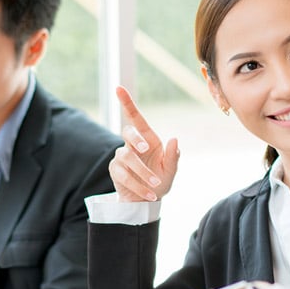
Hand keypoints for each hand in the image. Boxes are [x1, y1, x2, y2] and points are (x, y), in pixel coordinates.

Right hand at [108, 86, 178, 201]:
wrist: (146, 200)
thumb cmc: (160, 181)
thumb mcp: (171, 170)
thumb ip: (173, 156)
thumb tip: (174, 139)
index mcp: (148, 139)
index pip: (136, 118)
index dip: (127, 103)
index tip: (119, 88)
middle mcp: (133, 145)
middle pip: (128, 132)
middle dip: (136, 138)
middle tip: (146, 147)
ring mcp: (122, 157)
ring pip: (127, 157)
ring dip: (142, 171)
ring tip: (155, 184)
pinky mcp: (115, 170)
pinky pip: (123, 175)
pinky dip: (138, 185)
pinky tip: (149, 194)